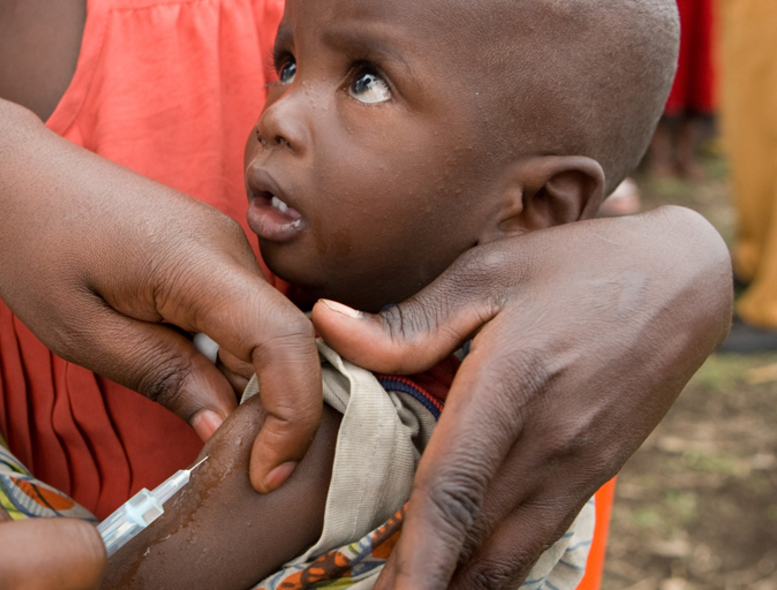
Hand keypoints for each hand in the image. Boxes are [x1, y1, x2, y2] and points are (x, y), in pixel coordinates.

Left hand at [0, 70, 321, 492]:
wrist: (15, 177)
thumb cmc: (35, 248)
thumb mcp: (84, 332)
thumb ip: (163, 377)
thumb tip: (224, 426)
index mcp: (197, 262)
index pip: (285, 341)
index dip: (292, 415)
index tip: (264, 472)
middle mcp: (229, 248)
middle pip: (285, 343)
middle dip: (270, 413)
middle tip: (228, 464)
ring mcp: (225, 246)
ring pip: (267, 334)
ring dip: (247, 387)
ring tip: (193, 416)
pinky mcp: (213, 254)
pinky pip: (244, 317)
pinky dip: (230, 359)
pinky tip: (189, 378)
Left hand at [312, 206, 731, 588]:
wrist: (680, 283)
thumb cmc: (572, 268)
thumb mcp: (486, 273)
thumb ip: (408, 318)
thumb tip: (325, 324)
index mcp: (511, 388)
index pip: (453, 491)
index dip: (418, 557)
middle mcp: (549, 443)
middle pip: (476, 542)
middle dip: (424, 585)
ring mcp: (577, 467)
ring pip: (511, 555)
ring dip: (462, 584)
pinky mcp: (593, 475)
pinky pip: (537, 539)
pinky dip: (496, 566)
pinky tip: (461, 573)